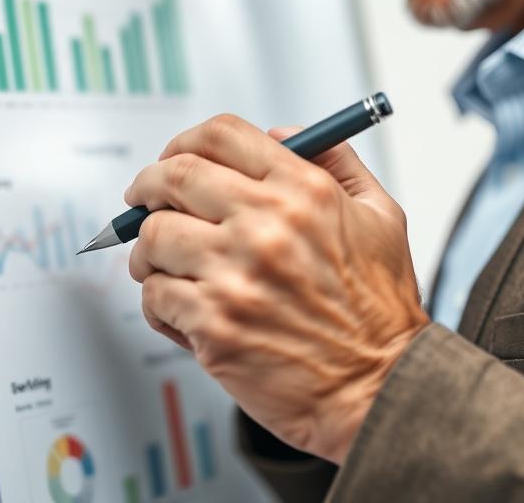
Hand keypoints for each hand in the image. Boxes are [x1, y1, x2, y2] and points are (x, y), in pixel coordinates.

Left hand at [125, 114, 428, 463]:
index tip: (171, 159)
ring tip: (166, 265)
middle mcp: (265, 225)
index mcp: (302, 190)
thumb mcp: (380, 216)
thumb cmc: (379, 311)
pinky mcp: (213, 325)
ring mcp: (235, 275)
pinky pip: (154, 295)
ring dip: (148, 250)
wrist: (379, 390)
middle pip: (173, 177)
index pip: (220, 136)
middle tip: (143, 202)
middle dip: (147, 187)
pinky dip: (158, 301)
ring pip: (152, 238)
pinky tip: (182, 309)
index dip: (183, 142)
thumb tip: (280, 133)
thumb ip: (334, 161)